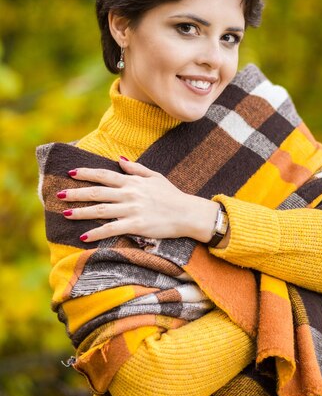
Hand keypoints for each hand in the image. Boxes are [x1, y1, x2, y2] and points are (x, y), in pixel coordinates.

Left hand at [57, 157, 219, 243]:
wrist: (188, 213)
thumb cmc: (172, 195)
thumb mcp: (155, 177)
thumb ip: (136, 169)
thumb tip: (119, 159)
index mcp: (133, 182)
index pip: (104, 175)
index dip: (86, 173)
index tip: (71, 173)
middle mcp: (129, 194)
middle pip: (97, 192)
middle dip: (76, 193)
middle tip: (59, 194)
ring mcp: (132, 210)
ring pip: (100, 210)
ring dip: (81, 212)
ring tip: (65, 213)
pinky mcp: (136, 225)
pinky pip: (112, 229)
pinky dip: (96, 233)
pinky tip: (84, 236)